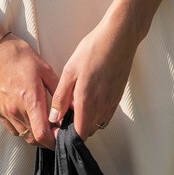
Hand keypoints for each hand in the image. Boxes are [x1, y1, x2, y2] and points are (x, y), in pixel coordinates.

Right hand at [0, 34, 60, 149]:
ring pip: (23, 135)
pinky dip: (23, 129)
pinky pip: (13, 129)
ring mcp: (5, 112)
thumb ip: (58, 91)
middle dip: (46, 139)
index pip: (42, 134)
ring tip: (42, 125)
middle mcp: (16, 111)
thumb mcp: (45, 70)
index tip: (60, 136)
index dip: (53, 141)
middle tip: (55, 131)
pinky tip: (29, 119)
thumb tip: (69, 107)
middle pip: (34, 139)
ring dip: (35, 135)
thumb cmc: (19, 57)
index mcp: (30, 101)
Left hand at [48, 16, 139, 140]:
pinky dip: (96, 114)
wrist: (119, 38)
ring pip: (97, 124)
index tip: (60, 129)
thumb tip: (54, 117)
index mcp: (87, 103)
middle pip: (88, 132)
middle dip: (76, 129)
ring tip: (78, 105)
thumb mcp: (69, 71)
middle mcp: (102, 108)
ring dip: (87, 121)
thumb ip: (61, 98)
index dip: (68, 136)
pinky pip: (105, 115)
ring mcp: (111, 104)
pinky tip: (91, 99)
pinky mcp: (117, 98)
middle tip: (67, 115)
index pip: (79, 134)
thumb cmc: (94, 50)